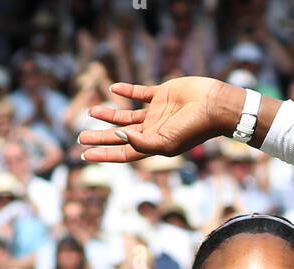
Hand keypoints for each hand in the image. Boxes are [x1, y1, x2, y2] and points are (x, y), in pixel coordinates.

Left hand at [80, 78, 241, 162]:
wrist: (213, 105)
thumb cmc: (193, 128)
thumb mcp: (166, 142)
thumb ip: (141, 142)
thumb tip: (117, 135)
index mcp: (153, 145)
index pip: (123, 152)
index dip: (103, 154)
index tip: (85, 154)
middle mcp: (152, 130)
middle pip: (119, 135)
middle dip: (100, 137)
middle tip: (80, 137)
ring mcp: (156, 113)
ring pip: (126, 115)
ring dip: (109, 114)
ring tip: (91, 111)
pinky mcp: (161, 94)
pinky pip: (139, 92)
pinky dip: (126, 90)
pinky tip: (113, 88)